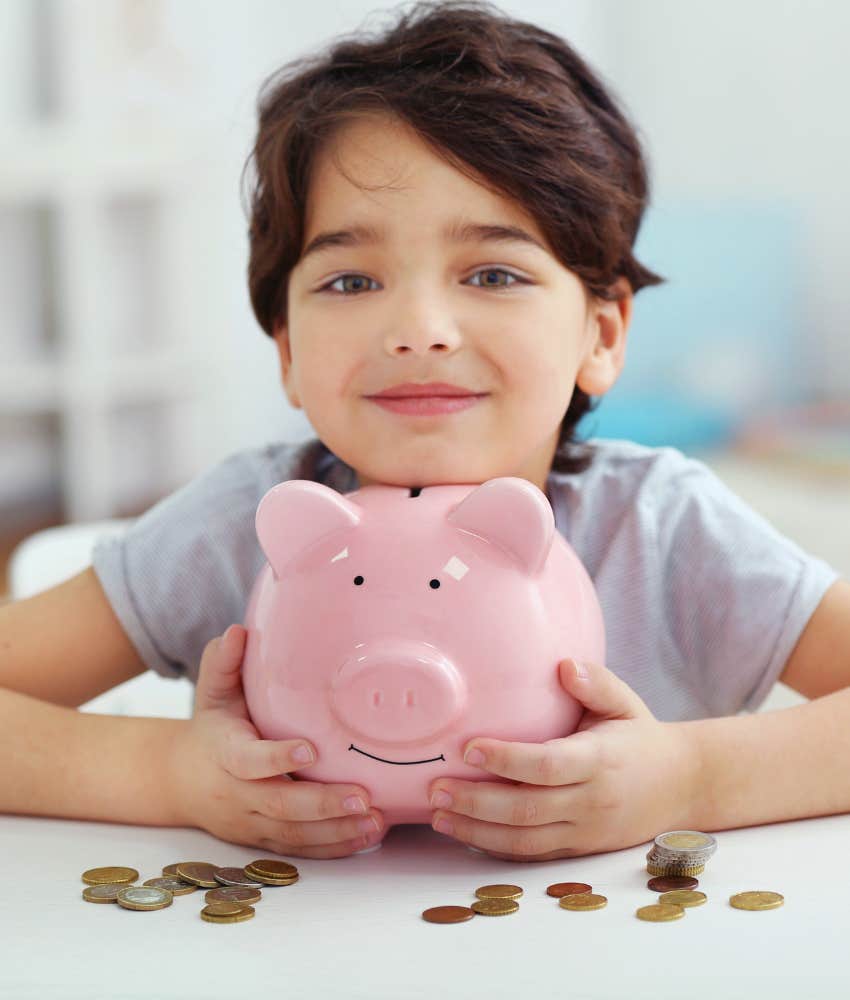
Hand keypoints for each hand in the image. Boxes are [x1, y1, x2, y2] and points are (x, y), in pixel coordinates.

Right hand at [168, 624, 385, 858]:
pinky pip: (301, 850)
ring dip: (337, 831)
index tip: (310, 749)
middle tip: (363, 795)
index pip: (248, 760)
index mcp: (225, 753)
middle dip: (322, 804)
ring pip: (294, 835)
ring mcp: (251, 822)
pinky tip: (368, 836)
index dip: (276, 758)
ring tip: (376, 819)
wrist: (181, 780)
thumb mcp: (212, 692)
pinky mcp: (265, 840)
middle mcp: (237, 794)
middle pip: (279, 806)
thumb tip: (238, 630)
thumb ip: (225, 663)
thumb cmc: (211, 727)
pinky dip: (335, 847)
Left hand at [427, 658, 697, 861]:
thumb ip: (596, 683)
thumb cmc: (642, 737)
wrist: (683, 787)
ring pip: (524, 839)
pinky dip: (495, 847)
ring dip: (476, 830)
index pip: (548, 764)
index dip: (507, 759)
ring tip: (437, 815)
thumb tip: (563, 665)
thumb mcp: (626, 703)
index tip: (468, 748)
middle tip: (435, 785)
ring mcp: (584, 830)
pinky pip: (532, 854)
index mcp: (600, 760)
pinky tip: (463, 834)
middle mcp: (591, 800)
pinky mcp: (578, 848)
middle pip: (526, 808)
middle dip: (475, 801)